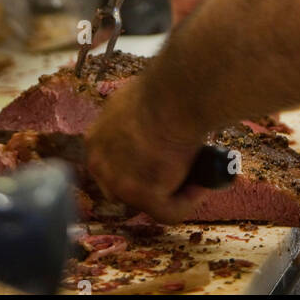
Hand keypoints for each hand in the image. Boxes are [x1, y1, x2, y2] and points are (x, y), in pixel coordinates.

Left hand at [84, 74, 205, 222]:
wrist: (173, 94)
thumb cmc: (162, 88)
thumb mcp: (136, 101)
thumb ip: (136, 119)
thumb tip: (154, 123)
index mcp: (96, 139)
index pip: (112, 162)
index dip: (137, 164)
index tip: (162, 157)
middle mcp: (101, 164)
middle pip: (125, 185)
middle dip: (152, 182)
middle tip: (179, 172)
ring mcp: (119, 183)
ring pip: (148, 200)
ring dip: (174, 192)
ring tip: (198, 178)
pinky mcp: (144, 196)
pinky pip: (169, 211)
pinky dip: (188, 202)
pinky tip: (203, 186)